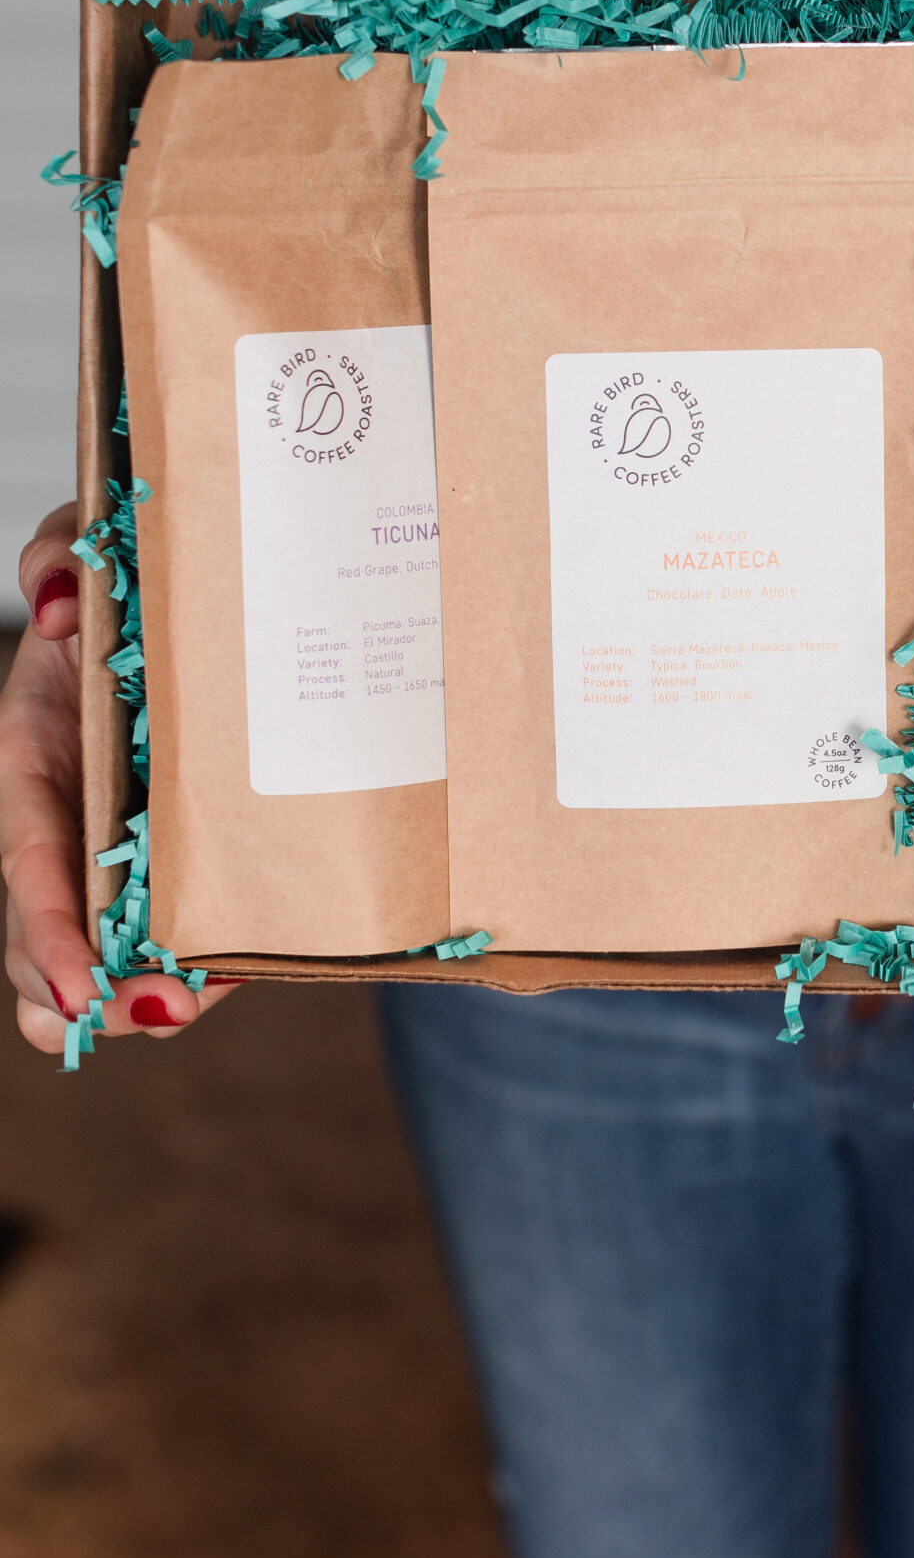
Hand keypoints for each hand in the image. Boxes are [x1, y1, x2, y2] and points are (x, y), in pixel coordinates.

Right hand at [1, 502, 238, 1053]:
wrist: (179, 581)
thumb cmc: (123, 572)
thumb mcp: (81, 546)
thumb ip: (56, 555)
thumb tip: (55, 599)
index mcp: (36, 758)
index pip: (31, 862)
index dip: (46, 933)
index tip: (79, 989)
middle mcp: (73, 815)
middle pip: (59, 936)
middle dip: (95, 993)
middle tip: (161, 1011)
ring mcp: (126, 841)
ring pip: (115, 948)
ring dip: (151, 991)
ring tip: (190, 1006)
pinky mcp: (187, 847)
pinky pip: (185, 919)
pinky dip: (205, 958)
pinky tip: (239, 972)